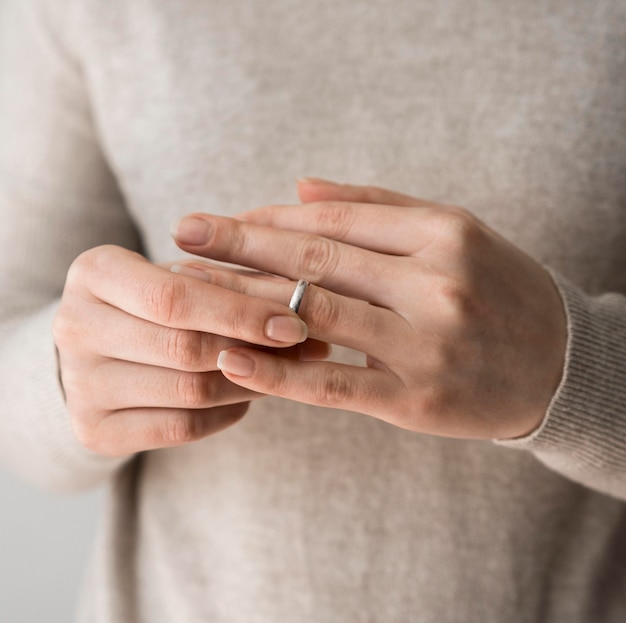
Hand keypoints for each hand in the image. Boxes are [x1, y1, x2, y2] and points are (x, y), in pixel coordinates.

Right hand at [53, 245, 320, 456]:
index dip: (241, 312)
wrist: (98, 352)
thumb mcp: (183, 277)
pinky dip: (227, 412)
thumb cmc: (154, 303)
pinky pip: (182, 426)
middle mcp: (74, 327)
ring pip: (190, 391)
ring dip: (251, 381)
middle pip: (185, 347)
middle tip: (307, 346)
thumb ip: (234, 282)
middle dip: (255, 348)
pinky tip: (247, 394)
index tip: (295, 322)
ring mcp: (80, 385)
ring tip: (286, 367)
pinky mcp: (95, 430)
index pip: (174, 297)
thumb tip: (305, 300)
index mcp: (94, 272)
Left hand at [172, 180, 566, 439]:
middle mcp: (434, 284)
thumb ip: (379, 206)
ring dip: (245, 302)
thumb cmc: (498, 290)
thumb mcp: (456, 231)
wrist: (560, 367)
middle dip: (241, 245)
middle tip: (183, 233)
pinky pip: (332, 385)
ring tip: (190, 291)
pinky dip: (277, 374)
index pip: (336, 220)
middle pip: (316, 259)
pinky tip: (230, 360)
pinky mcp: (413, 401)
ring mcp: (423, 346)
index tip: (223, 219)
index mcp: (443, 234)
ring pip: (315, 316)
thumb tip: (300, 187)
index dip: (271, 218)